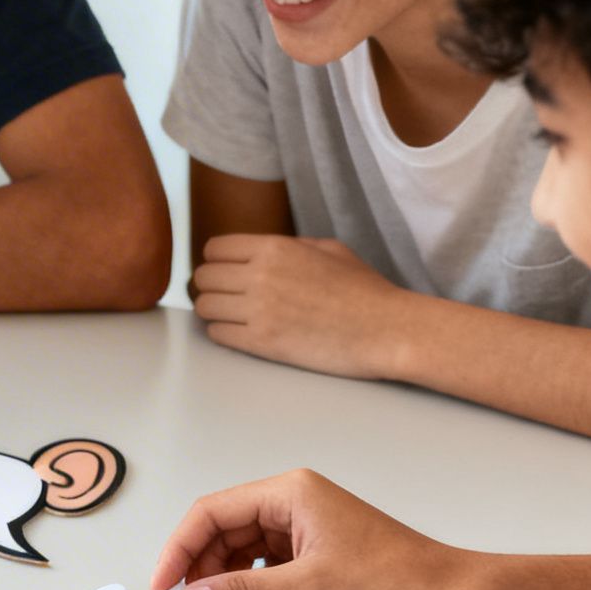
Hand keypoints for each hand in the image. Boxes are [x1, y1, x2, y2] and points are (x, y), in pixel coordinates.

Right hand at [150, 469, 462, 589]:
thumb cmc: (392, 577)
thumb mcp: (307, 587)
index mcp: (288, 493)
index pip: (211, 512)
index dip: (180, 549)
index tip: (164, 585)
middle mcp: (291, 504)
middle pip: (223, 534)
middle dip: (204, 574)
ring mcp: (303, 530)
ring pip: (242, 555)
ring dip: (230, 589)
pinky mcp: (314, 555)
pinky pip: (266, 571)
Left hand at [193, 235, 413, 378]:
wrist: (387, 330)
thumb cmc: (365, 291)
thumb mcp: (329, 249)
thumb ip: (290, 246)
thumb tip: (261, 252)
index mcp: (275, 248)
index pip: (214, 249)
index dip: (218, 261)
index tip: (228, 272)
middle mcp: (260, 275)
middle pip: (203, 278)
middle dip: (213, 287)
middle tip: (229, 297)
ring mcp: (259, 310)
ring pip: (205, 307)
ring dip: (216, 312)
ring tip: (235, 317)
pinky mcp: (261, 342)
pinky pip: (217, 335)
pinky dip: (225, 334)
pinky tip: (244, 334)